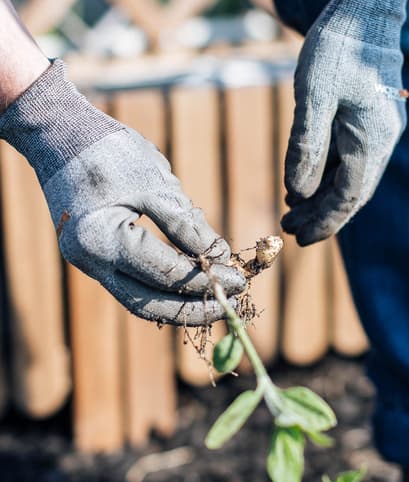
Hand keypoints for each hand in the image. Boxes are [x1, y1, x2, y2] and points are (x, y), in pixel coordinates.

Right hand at [0, 61, 244, 325]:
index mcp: (102, 237)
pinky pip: (133, 287)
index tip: (240, 281)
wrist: (57, 134)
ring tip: (217, 303)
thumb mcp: (156, 182)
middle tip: (231, 306)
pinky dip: (163, 291)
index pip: (166, 273)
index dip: (207, 281)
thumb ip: (188, 226)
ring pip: (140, 302)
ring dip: (179, 307)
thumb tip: (222, 259)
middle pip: (149, 304)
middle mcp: (89, 261)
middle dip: (193, 309)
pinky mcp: (95, 262)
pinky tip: (192, 290)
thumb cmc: (108, 150)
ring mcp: (88, 265)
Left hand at [282, 0, 406, 245]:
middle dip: (320, 215)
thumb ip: (306, 146)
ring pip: (351, 179)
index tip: (298, 238)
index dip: (323, 221)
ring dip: (322, 198)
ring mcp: (380, 132)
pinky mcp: (372, 122)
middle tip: (288, 229)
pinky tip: (305, 183)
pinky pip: (351, 160)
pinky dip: (327, 176)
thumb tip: (297, 192)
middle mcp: (382, 142)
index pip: (347, 197)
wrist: (368, 7)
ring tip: (291, 211)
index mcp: (372, 141)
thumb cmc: (340, 45)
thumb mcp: (314, 95)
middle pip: (351, 194)